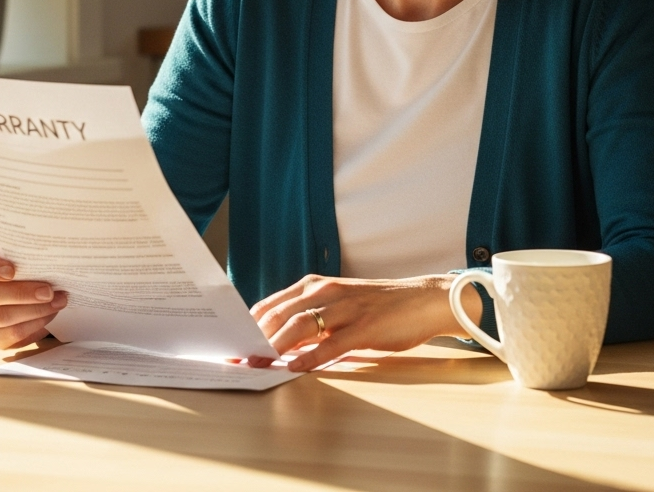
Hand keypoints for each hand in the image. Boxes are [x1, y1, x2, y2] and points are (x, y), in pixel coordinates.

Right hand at [0, 246, 66, 349]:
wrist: (22, 287)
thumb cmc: (21, 265)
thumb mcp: (19, 255)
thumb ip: (24, 255)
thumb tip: (49, 256)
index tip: (12, 271)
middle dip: (22, 293)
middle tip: (48, 291)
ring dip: (32, 311)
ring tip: (57, 303)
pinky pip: (7, 336)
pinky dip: (31, 326)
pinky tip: (48, 316)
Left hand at [250, 273, 482, 371]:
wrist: (421, 300)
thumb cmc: (377, 307)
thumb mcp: (338, 306)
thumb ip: (311, 320)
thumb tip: (279, 344)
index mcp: (317, 286)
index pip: (273, 304)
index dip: (250, 324)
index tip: (232, 341)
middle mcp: (327, 292)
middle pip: (281, 313)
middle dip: (256, 337)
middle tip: (238, 357)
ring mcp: (345, 308)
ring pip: (301, 325)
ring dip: (275, 346)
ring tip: (258, 363)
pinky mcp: (364, 327)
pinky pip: (331, 343)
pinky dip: (310, 357)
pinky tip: (295, 368)